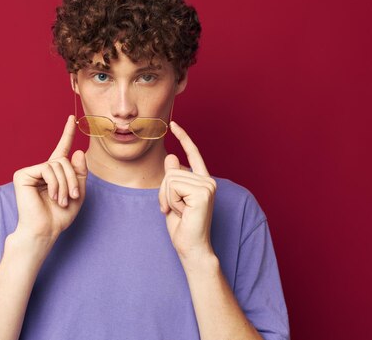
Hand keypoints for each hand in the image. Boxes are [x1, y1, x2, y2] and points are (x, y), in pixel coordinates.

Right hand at [12, 115, 87, 242]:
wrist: (44, 230)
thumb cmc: (59, 216)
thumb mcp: (77, 192)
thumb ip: (80, 173)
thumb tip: (78, 151)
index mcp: (54, 173)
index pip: (62, 149)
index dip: (67, 133)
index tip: (72, 118)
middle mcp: (42, 170)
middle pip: (64, 160)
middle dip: (72, 178)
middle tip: (73, 196)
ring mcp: (31, 171)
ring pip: (57, 164)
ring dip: (65, 184)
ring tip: (62, 199)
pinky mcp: (22, 174)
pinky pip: (47, 169)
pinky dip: (55, 183)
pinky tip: (53, 195)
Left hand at [159, 121, 216, 261]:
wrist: (191, 247)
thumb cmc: (182, 226)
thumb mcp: (172, 198)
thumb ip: (172, 178)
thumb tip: (171, 155)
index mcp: (202, 181)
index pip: (193, 154)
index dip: (183, 138)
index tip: (174, 124)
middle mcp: (208, 181)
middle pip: (171, 170)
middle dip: (164, 192)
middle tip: (174, 210)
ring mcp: (207, 186)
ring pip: (170, 179)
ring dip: (167, 198)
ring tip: (179, 212)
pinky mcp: (203, 193)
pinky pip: (173, 187)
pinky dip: (171, 201)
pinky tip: (182, 213)